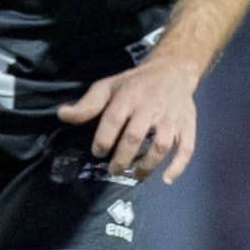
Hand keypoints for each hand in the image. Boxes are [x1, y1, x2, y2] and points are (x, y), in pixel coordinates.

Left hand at [59, 57, 200, 182]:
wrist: (172, 70)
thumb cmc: (135, 83)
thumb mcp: (109, 86)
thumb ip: (88, 104)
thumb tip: (62, 115)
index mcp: (129, 96)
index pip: (113, 120)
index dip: (103, 140)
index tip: (98, 152)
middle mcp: (150, 106)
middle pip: (135, 136)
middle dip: (122, 158)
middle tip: (113, 170)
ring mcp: (171, 117)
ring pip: (161, 145)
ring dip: (147, 165)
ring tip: (135, 175)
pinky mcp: (187, 125)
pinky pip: (186, 148)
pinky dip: (178, 166)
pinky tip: (166, 179)